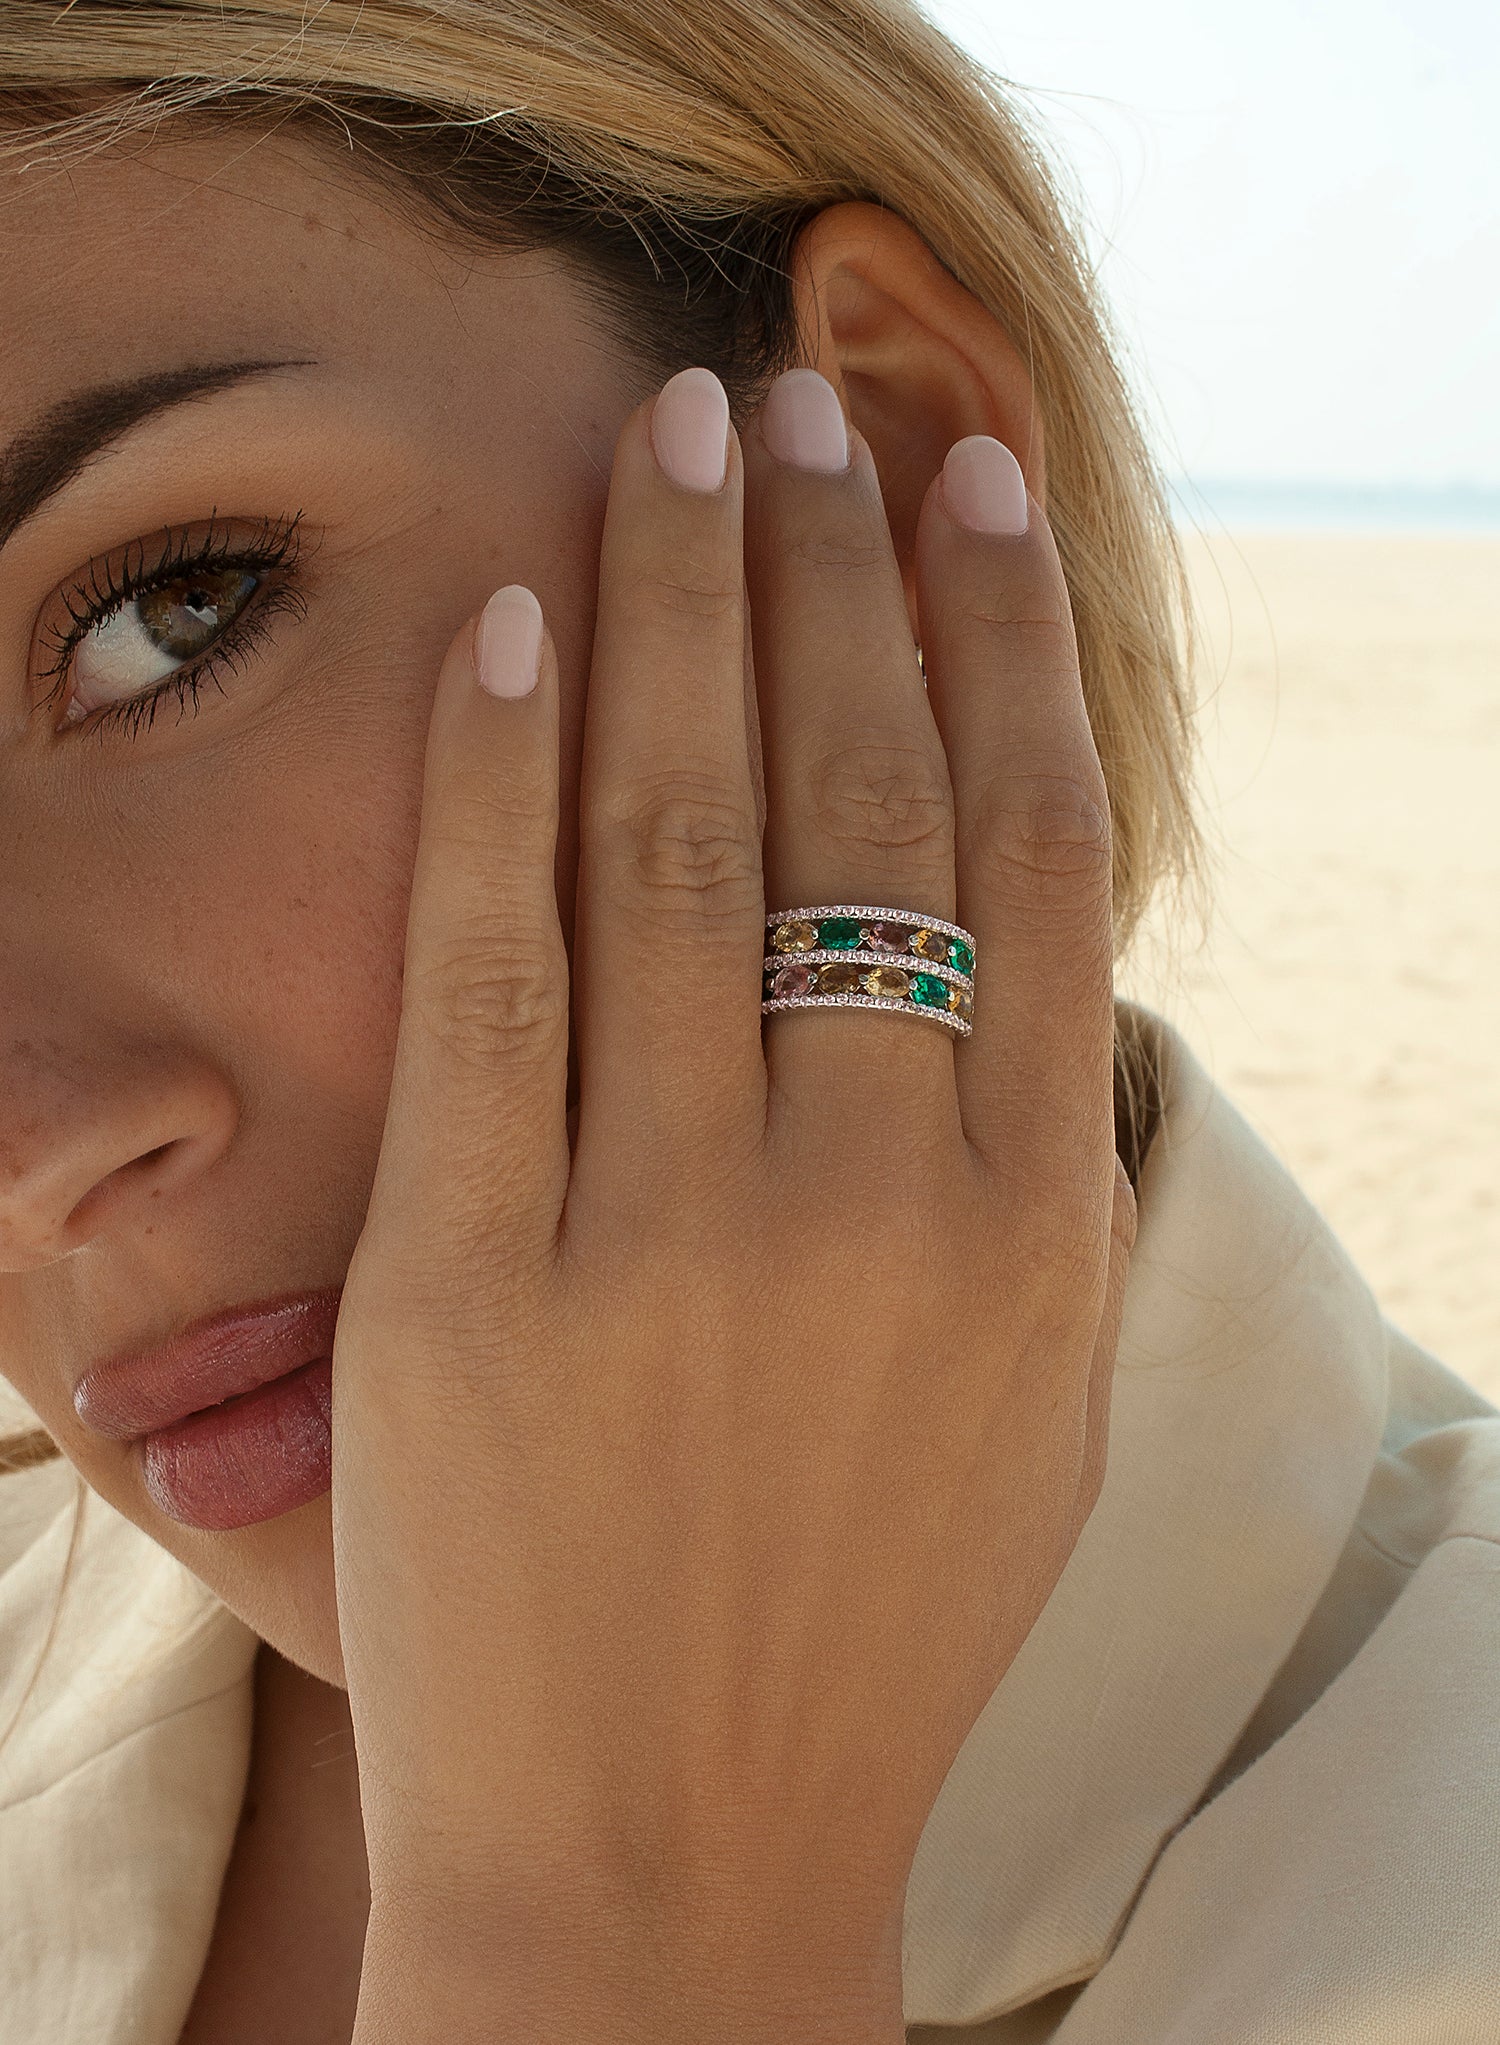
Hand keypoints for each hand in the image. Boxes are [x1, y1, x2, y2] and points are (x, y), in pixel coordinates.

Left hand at [334, 364, 1133, 2044]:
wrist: (667, 1866)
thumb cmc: (861, 1627)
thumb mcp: (1021, 1396)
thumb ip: (1024, 1173)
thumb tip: (1008, 940)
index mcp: (1026, 1225)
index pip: (1029, 848)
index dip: (998, 637)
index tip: (969, 483)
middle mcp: (873, 1200)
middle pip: (860, 796)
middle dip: (831, 565)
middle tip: (799, 397)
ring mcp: (669, 1236)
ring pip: (689, 836)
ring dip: (685, 603)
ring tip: (677, 435)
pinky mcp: (475, 1279)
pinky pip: (496, 968)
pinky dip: (506, 779)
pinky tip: (527, 628)